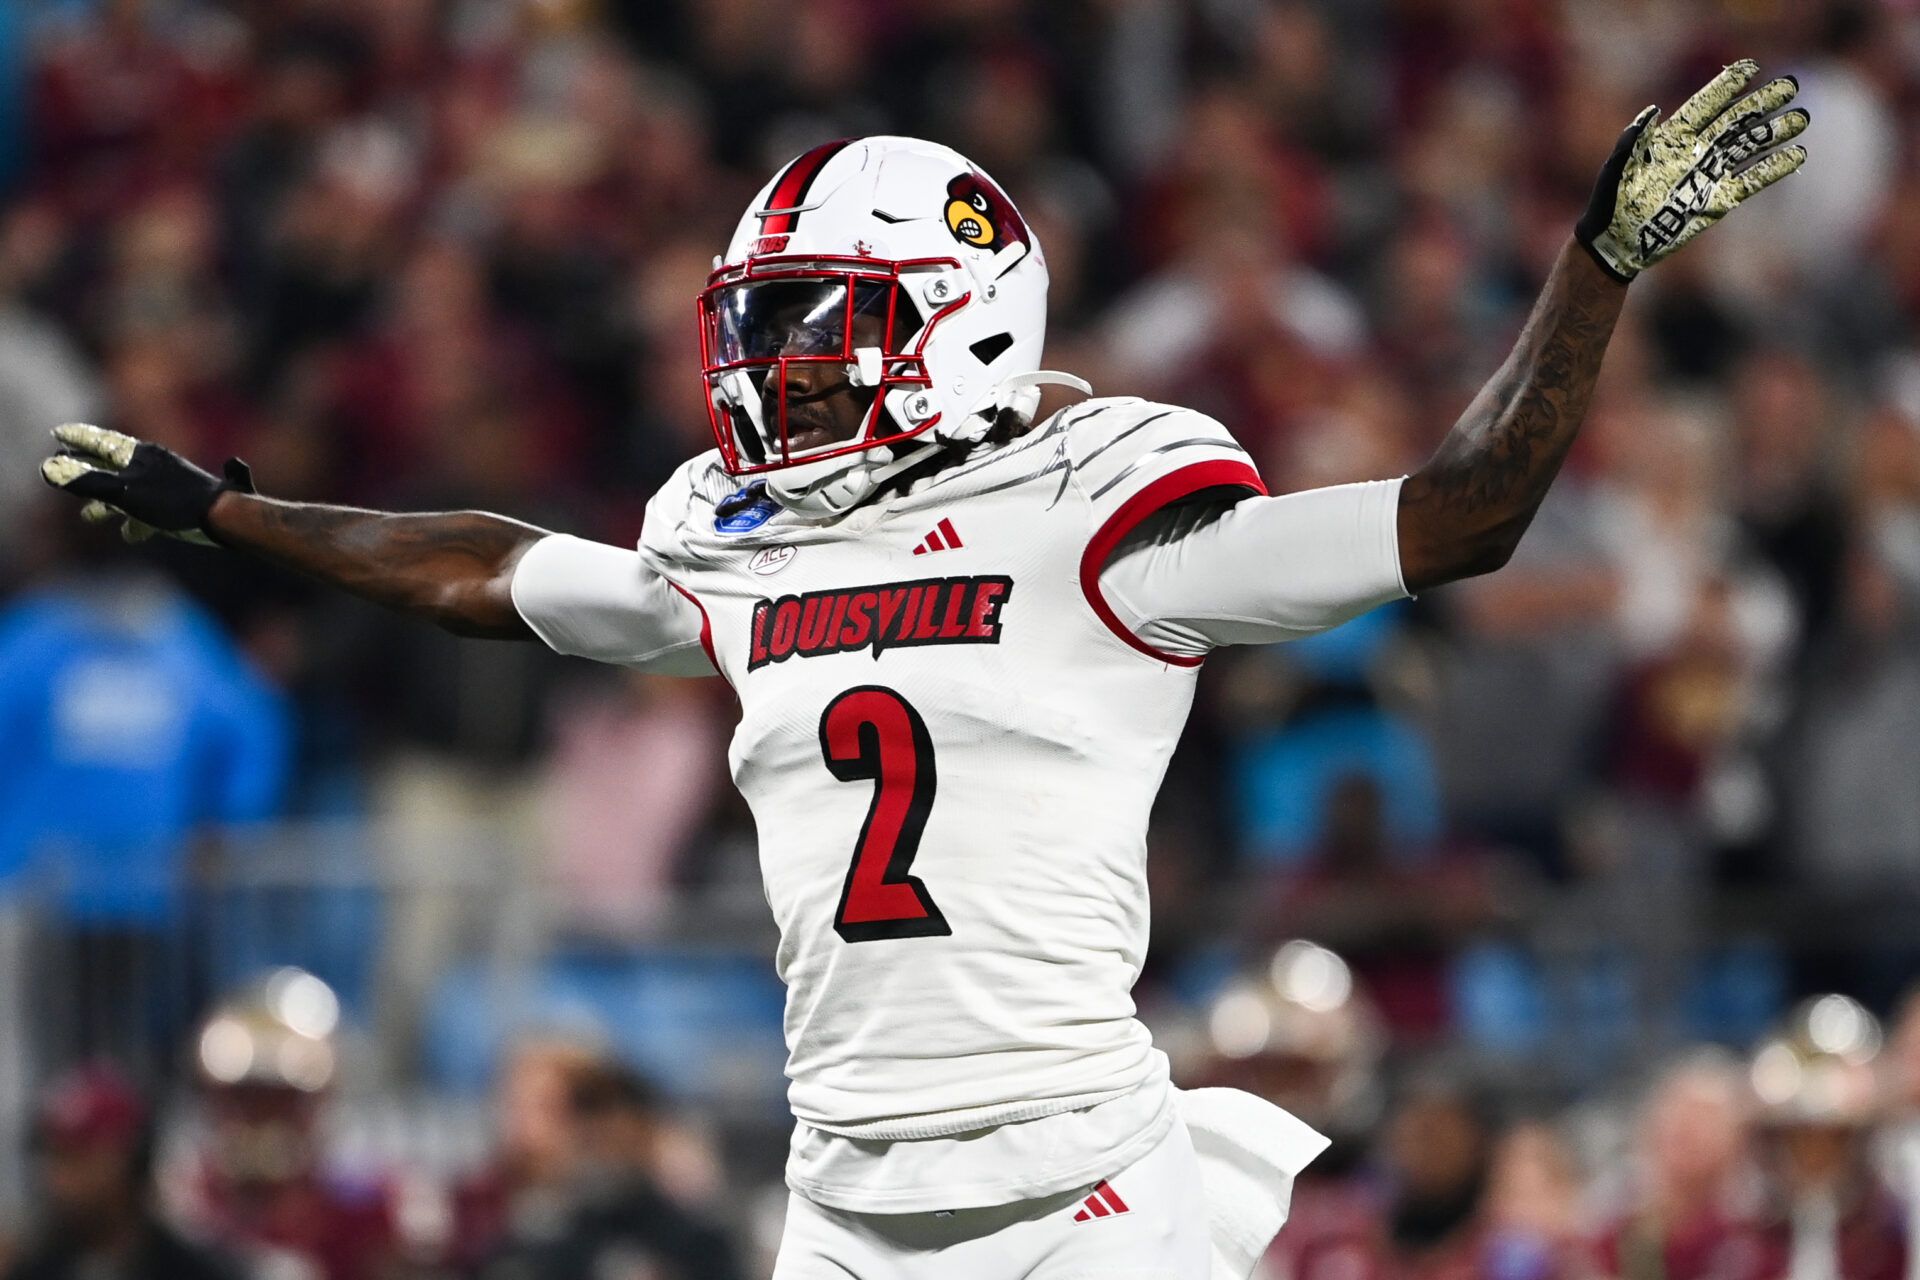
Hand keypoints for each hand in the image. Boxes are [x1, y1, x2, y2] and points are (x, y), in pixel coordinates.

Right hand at [40, 423, 254, 545]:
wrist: (222, 516)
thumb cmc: (173, 501)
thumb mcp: (124, 492)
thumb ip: (87, 481)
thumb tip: (48, 468)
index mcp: (139, 455)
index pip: (101, 442)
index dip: (79, 439)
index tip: (58, 432)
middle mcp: (153, 466)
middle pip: (112, 466)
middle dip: (87, 471)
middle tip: (63, 468)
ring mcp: (166, 486)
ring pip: (129, 493)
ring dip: (107, 505)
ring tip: (88, 516)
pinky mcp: (178, 507)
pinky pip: (150, 513)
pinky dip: (136, 523)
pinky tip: (130, 536)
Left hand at [1577, 60, 1808, 281]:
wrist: (1618, 244)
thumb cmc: (1610, 204)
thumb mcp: (1615, 171)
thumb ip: (1633, 140)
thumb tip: (1653, 110)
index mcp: (1671, 138)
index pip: (1704, 105)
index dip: (1726, 86)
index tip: (1751, 68)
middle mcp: (1695, 151)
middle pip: (1734, 121)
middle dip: (1761, 103)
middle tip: (1790, 86)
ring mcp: (1709, 174)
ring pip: (1747, 147)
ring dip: (1774, 132)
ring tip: (1801, 119)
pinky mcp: (1718, 200)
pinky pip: (1751, 181)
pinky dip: (1773, 169)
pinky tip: (1796, 156)